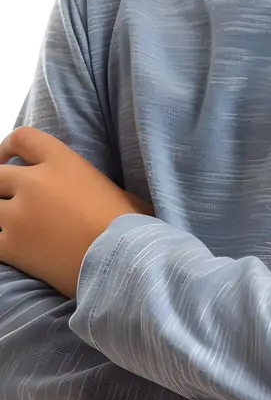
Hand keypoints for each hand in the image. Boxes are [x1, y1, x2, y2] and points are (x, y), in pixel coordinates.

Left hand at [0, 126, 154, 299]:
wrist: (119, 261)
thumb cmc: (129, 225)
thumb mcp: (113, 188)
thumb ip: (90, 182)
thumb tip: (98, 193)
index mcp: (61, 161)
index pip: (22, 138)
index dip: (6, 148)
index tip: (4, 160)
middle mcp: (35, 182)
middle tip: (6, 201)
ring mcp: (19, 214)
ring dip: (0, 216)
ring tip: (12, 228)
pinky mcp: (11, 246)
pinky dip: (0, 244)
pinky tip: (11, 250)